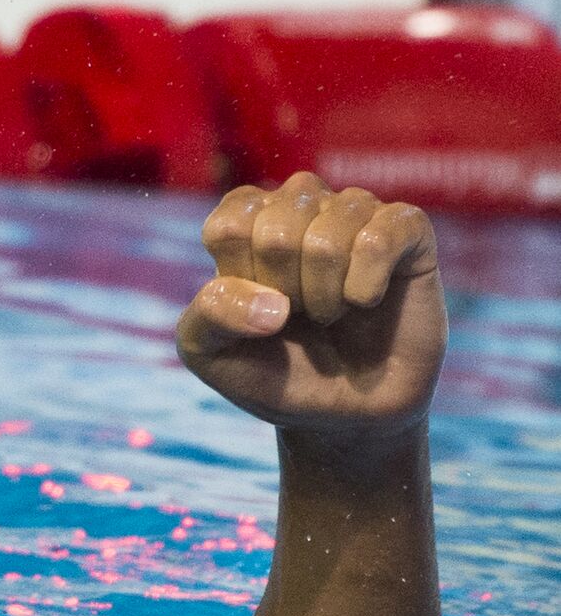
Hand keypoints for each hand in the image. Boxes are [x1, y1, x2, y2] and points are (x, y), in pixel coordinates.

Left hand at [176, 173, 446, 438]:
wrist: (342, 412)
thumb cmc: (272, 370)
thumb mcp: (210, 353)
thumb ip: (210, 316)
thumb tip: (273, 305)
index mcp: (246, 219)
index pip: (229, 227)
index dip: (242, 284)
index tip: (256, 308)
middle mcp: (300, 203)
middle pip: (275, 234)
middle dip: (284, 294)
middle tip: (299, 314)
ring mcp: (354, 212)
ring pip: (326, 240)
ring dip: (324, 299)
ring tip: (330, 313)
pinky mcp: (407, 229)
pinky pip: (379, 240)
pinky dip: (364, 287)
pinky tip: (365, 301)